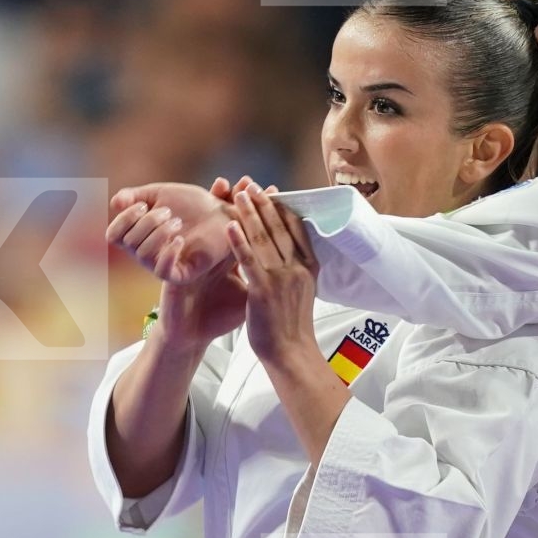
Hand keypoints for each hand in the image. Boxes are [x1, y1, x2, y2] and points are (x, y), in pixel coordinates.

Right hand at [107, 181, 234, 283]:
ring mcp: (163, 264)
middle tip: (169, 212)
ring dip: (159, 233)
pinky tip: (181, 239)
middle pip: (129, 242)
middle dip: (147, 222)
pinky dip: (168, 253)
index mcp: (138, 235)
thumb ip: (135, 196)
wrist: (222, 213)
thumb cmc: (191, 204)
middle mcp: (146, 253)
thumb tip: (114, 203)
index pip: (113, 235)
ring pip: (143, 255)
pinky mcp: (181, 274)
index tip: (144, 205)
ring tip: (178, 222)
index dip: (124, 219)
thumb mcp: (159, 193)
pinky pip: (163, 271)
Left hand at [225, 184, 320, 368]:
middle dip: (264, 203)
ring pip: (263, 238)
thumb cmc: (292, 325)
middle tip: (251, 185)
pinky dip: (238, 240)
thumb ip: (297, 269)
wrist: (291, 353)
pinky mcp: (263, 291)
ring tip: (238, 195)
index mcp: (308, 267)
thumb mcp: (303, 291)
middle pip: (279, 228)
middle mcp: (297, 268)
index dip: (282, 208)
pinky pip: (248, 260)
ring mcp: (281, 279)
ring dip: (249, 213)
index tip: (272, 192)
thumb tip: (292, 251)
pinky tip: (228, 225)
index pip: (296, 229)